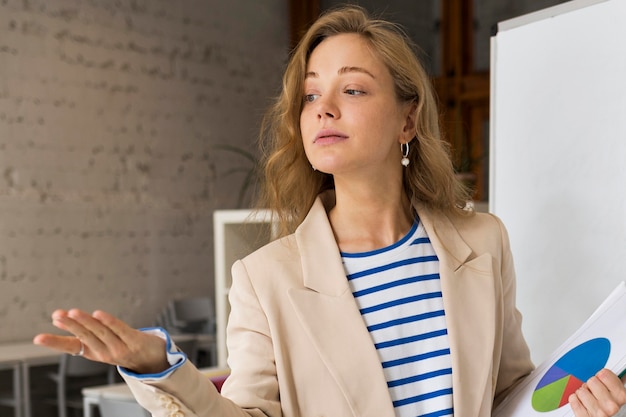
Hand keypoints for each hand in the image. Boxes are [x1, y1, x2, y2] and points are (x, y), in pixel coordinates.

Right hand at [33, 309, 169, 374]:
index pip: (70, 347)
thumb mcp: (98, 343)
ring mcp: (119, 348)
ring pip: (100, 332)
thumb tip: (58, 317)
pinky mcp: (134, 341)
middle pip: (85, 337)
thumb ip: (80, 332)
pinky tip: (99, 313)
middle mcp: (104, 352)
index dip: (55, 342)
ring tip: (73, 312)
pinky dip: (109, 322)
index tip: (38, 338)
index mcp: (92, 352)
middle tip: (57, 315)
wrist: (151, 358)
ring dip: (86, 322)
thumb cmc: (120, 347)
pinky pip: (120, 329)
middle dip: (71, 325)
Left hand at [569, 368, 625, 415]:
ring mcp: (598, 412)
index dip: (600, 376)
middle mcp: (611, 405)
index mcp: (621, 396)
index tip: (601, 381)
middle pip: (591, 381)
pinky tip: (582, 404)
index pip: (603, 374)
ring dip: (582, 394)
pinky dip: (575, 400)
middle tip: (595, 393)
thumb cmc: (608, 406)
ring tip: (589, 400)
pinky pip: (573, 399)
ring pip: (581, 391)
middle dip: (590, 385)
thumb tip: (616, 364)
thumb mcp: (616, 394)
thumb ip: (613, 381)